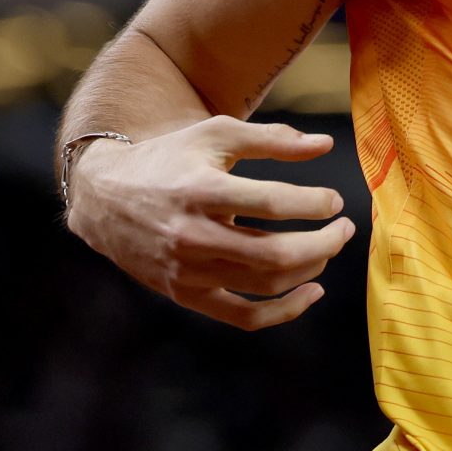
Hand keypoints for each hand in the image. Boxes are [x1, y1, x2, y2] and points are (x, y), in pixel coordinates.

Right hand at [64, 117, 356, 330]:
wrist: (105, 197)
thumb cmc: (171, 158)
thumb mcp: (216, 135)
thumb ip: (272, 139)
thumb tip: (326, 146)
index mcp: (201, 190)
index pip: (270, 202)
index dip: (313, 203)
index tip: (334, 201)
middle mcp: (192, 234)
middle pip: (273, 253)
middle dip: (324, 242)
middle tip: (346, 227)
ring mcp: (187, 270)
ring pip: (263, 284)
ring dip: (310, 269)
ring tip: (329, 248)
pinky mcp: (185, 293)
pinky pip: (241, 316)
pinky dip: (283, 311)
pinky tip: (312, 291)